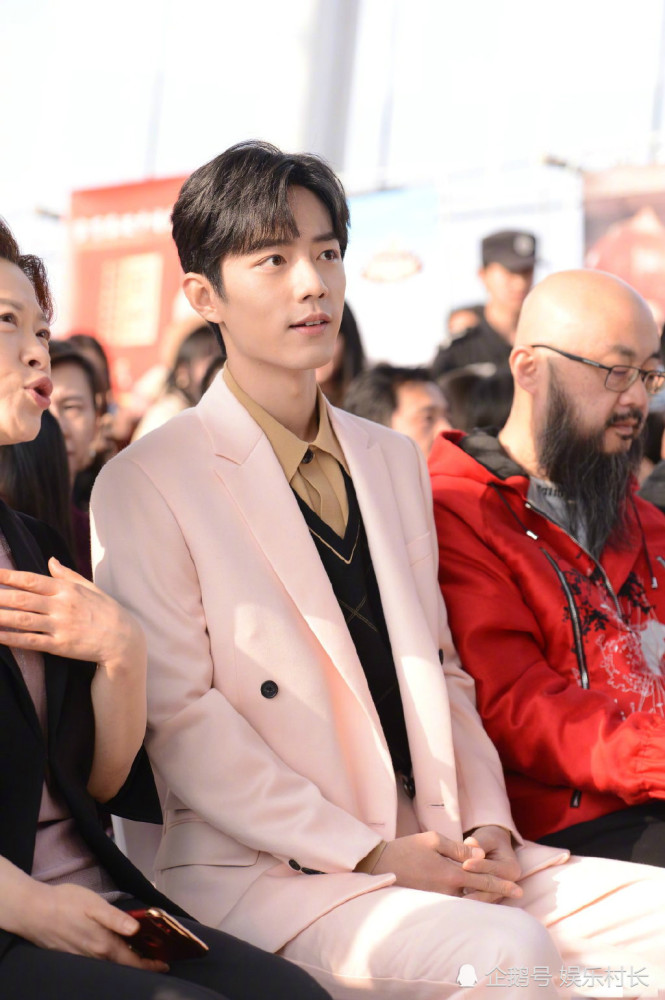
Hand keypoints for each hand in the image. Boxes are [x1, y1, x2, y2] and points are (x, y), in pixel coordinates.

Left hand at [0, 558, 143, 671]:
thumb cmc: (106, 611)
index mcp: (66, 589)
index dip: (8, 576)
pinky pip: (30, 641)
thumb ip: (67, 574)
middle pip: (22, 598)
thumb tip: (50, 560)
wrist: (123, 640)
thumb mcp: (89, 587)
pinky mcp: (59, 645)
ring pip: (22, 619)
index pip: (31, 580)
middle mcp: (60, 606)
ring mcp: (59, 626)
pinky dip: (11, 638)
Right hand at [14, 882, 167, 972]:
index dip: (150, 964)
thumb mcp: (95, 905)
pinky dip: (110, 957)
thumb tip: (137, 928)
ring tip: (139, 950)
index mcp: (103, 945)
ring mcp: (82, 958)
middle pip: (122, 965)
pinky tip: (112, 946)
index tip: (164, 964)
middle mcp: (94, 956)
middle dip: (140, 963)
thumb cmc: (65, 903)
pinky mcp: (73, 955)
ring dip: (125, 960)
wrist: (33, 911)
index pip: (132, 962)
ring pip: (110, 964)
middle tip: (156, 956)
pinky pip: (97, 961)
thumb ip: (116, 919)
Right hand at [372, 830, 521, 901]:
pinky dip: (466, 901)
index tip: (519, 890)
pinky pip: (453, 903)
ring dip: (482, 900)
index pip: (483, 881)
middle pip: (478, 896)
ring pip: (466, 901)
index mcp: (450, 874)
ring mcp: (438, 900)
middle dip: (497, 896)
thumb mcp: (432, 840)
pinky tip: (473, 899)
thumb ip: (458, 848)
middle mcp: (447, 891)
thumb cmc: (406, 849)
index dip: (502, 885)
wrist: (380, 866)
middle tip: (517, 895)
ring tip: (499, 899)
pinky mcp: (429, 904)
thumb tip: (480, 855)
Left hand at [461, 825, 521, 903]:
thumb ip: (479, 841)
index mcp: (511, 868)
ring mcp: (499, 892)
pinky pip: (478, 899)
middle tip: (456, 885)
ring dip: (469, 896)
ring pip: (483, 896)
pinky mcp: (489, 896)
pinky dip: (467, 899)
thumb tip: (471, 843)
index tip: (465, 864)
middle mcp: (508, 884)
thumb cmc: (490, 840)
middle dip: (473, 885)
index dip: (479, 866)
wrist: (494, 848)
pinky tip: (455, 899)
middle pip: (489, 886)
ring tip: (455, 898)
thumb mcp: (486, 837)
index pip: (493, 868)